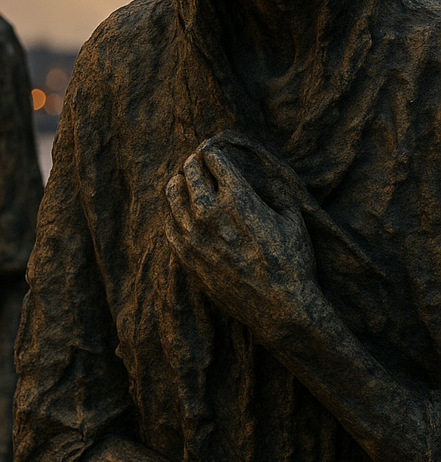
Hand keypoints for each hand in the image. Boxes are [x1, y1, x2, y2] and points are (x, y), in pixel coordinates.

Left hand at [165, 146, 315, 337]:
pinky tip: (179, 211)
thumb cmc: (293, 263)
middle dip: (194, 162)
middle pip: (190, 172)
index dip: (213, 152)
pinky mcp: (185, 255)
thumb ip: (274, 192)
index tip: (212, 152)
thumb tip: (260, 176)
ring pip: (173, 194)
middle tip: (196, 161)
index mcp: (238, 198)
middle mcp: (210, 212)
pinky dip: (172, 212)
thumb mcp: (293, 220)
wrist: (279, 309)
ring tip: (182, 181)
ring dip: (178, 183)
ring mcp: (194, 234)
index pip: (214, 160)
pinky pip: (169, 224)